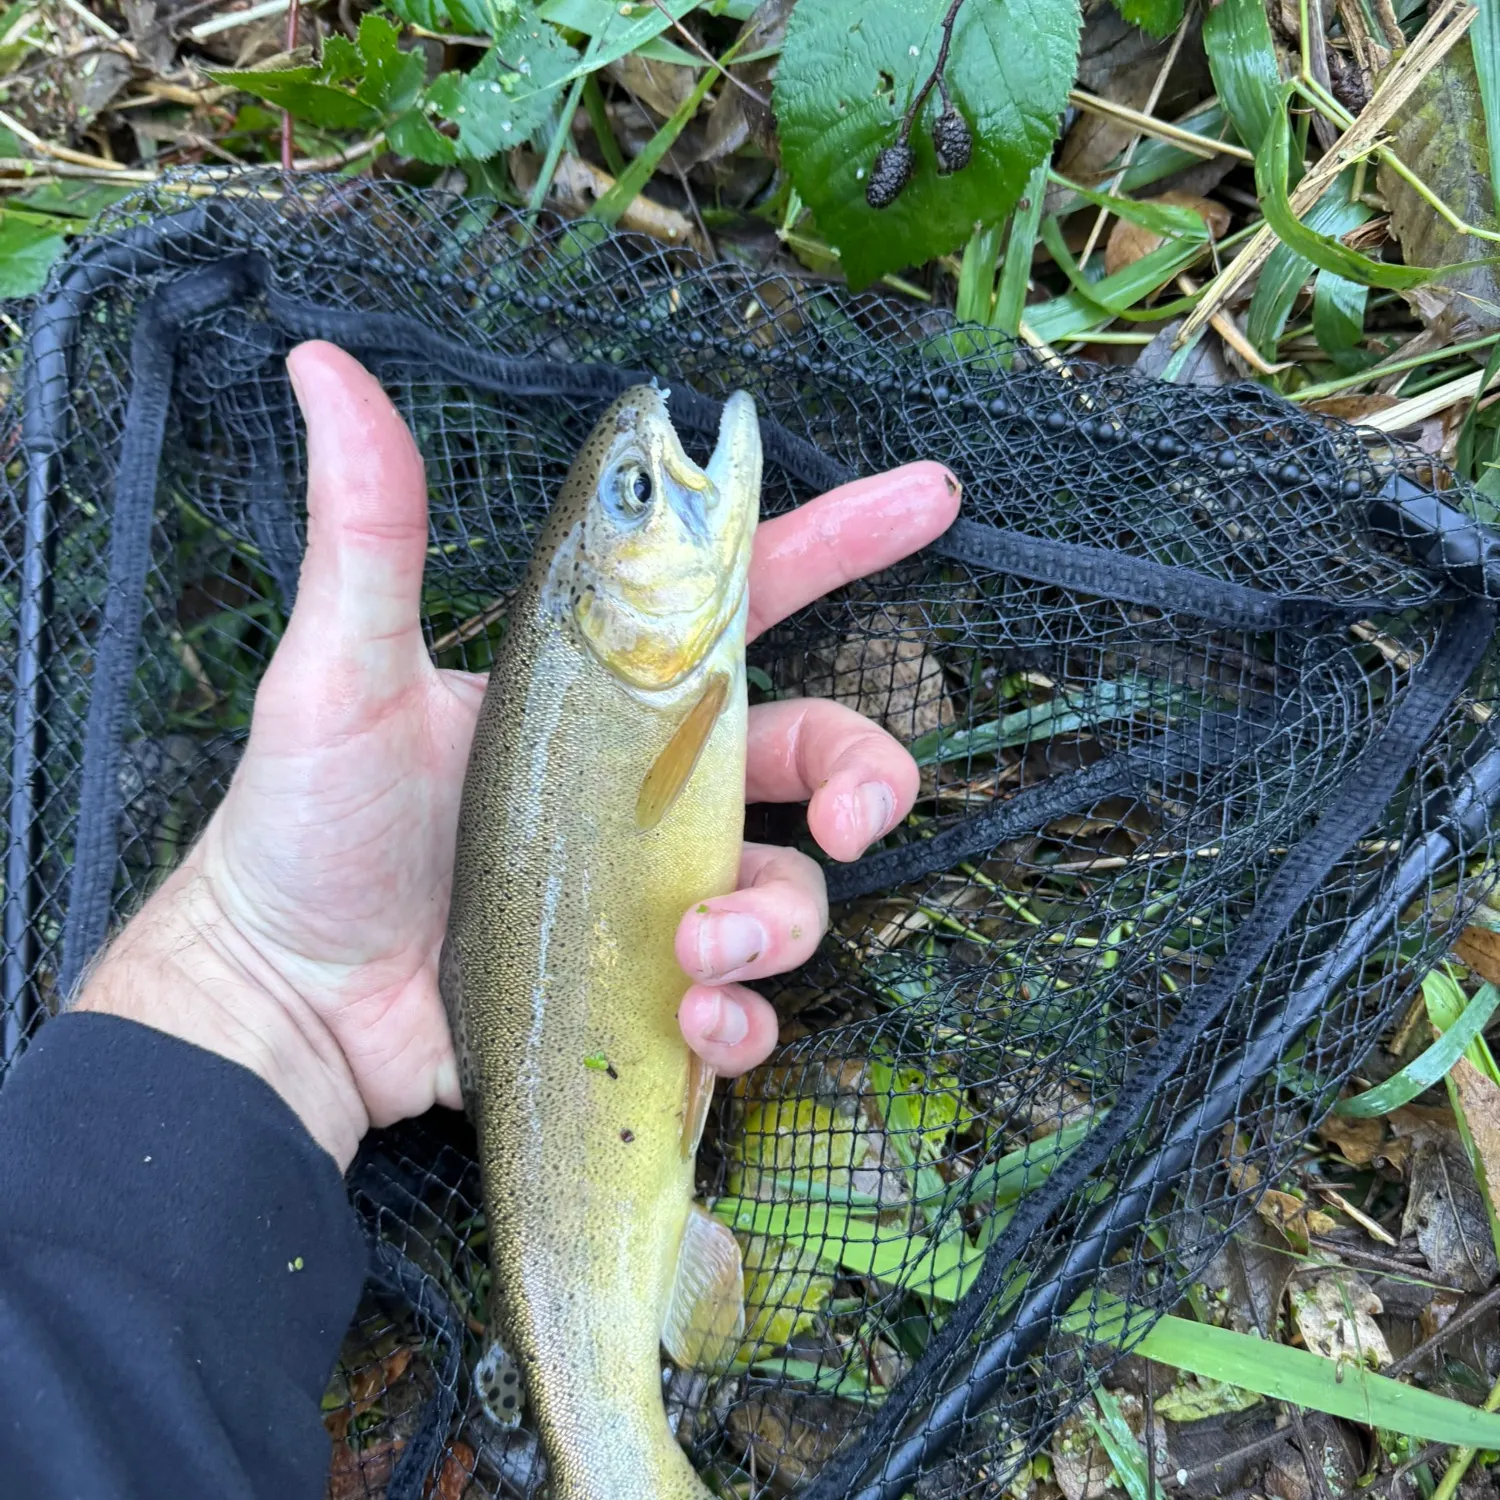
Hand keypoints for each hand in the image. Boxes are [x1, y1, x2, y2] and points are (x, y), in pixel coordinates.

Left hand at [76, 343, 959, 1167]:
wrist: (289, 1002)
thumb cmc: (309, 830)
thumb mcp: (344, 677)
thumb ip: (369, 535)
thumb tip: (322, 363)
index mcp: (604, 688)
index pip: (741, 598)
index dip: (839, 542)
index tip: (926, 500)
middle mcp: (648, 780)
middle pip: (817, 750)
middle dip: (871, 775)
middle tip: (860, 818)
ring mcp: (655, 884)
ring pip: (794, 887)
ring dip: (779, 923)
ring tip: (697, 952)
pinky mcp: (647, 980)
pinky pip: (745, 1000)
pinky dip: (743, 1018)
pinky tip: (690, 1018)